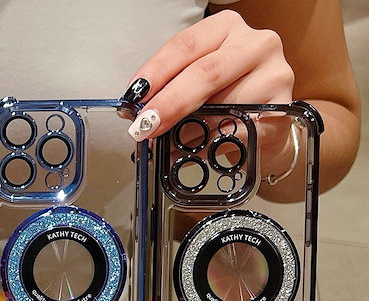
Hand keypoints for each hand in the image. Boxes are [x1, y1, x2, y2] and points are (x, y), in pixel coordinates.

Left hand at [122, 10, 295, 174]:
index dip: (156, 72)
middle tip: (146, 125)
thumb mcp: (195, 85)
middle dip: (169, 102)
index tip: (135, 97)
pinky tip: (193, 153)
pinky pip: (238, 131)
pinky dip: (209, 146)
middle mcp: (255, 44)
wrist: (264, 123)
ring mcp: (275, 74)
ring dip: (187, 131)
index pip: (185, 46)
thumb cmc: (225, 98)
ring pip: (222, 106)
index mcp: (226, 29)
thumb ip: (170, 92)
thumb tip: (136, 114)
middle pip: (205, 72)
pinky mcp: (282, 109)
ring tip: (166, 145)